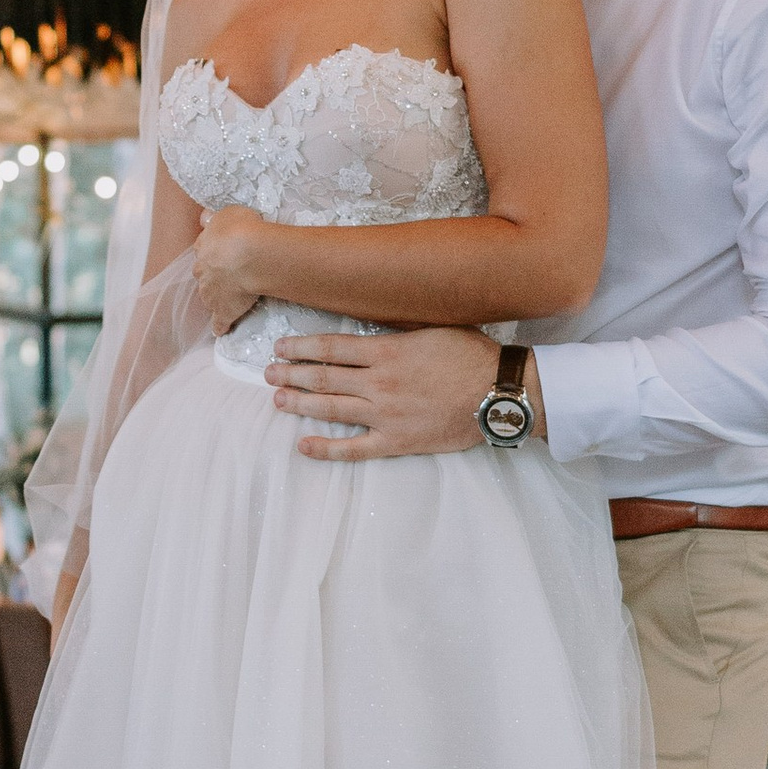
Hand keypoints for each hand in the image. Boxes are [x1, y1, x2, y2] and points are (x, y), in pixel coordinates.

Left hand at [191, 206, 270, 337]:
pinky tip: (221, 330)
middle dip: (212, 275)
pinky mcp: (222, 310)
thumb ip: (215, 219)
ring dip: (215, 297)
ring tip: (228, 299)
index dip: (214, 252)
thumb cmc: (241, 229)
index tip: (222, 254)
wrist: (249, 254)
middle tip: (229, 275)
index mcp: (203, 247)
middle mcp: (202, 271)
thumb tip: (204, 218)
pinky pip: (219, 321)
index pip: (203, 250)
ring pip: (208, 296)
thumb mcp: (227, 213)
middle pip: (203, 275)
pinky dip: (220, 325)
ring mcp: (210, 293)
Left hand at [268, 327, 514, 460]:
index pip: (331, 348)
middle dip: (292, 374)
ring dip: (300, 404)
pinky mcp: (396, 441)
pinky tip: (304, 445)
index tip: (281, 347)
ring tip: (278, 400)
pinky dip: (327, 449)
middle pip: (323, 378)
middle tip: (268, 374)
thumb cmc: (472, 355)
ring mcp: (385, 414)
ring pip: (331, 409)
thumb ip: (400, 327)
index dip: (301, 347)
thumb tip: (374, 320)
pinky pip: (354, 448)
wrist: (499, 393)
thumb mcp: (434, 327)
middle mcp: (378, 383)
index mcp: (387, 351)